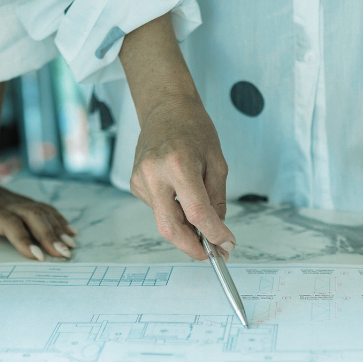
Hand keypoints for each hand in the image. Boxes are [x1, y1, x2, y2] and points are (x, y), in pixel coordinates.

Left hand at [0, 172, 76, 259]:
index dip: (24, 239)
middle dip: (50, 236)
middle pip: (34, 217)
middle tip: (63, 256)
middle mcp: (6, 203)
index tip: (36, 257)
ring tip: (70, 248)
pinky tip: (71, 233)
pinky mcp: (24, 202)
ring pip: (43, 212)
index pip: (9, 223)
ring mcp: (17, 202)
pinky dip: (60, 221)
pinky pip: (46, 209)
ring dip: (58, 229)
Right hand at [129, 95, 233, 259]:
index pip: (197, 213)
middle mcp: (154, 174)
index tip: (227, 244)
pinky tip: (180, 193)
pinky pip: (158, 209)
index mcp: (179, 165)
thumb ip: (217, 200)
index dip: (214, 234)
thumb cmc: (194, 129)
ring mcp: (140, 180)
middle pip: (170, 228)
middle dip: (192, 247)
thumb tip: (216, 232)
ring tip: (201, 218)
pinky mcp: (135, 184)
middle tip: (212, 254)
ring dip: (185, 228)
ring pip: (164, 220)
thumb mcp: (217, 163)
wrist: (165, 108)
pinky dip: (174, 211)